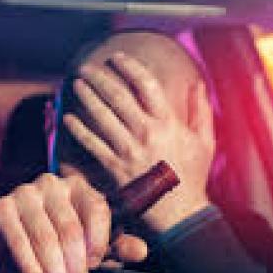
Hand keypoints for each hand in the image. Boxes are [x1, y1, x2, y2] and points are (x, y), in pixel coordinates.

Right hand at [0, 172, 147, 272]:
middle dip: (75, 266)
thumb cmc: (53, 242)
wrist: (7, 245)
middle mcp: (52, 184)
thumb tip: (140, 251)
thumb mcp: (88, 245)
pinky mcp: (1, 208)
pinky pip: (18, 240)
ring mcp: (25, 194)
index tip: (95, 265)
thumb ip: (116, 247)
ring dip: (54, 270)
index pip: (96, 209)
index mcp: (79, 188)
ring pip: (45, 236)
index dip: (98, 240)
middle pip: (70, 228)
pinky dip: (30, 266)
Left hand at [62, 51, 214, 231]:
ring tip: (75, 84)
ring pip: (103, 117)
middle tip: (86, 67)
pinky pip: (92, 145)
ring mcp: (129, 152)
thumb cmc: (192, 177)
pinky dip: (79, 130)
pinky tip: (68, 118)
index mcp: (168, 124)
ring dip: (87, 98)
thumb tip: (197, 84)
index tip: (116, 57)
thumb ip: (200, 111)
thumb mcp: (204, 142)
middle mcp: (147, 134)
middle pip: (119, 97)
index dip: (129, 67)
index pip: (146, 85)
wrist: (179, 214)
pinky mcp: (115, 169)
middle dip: (100, 79)